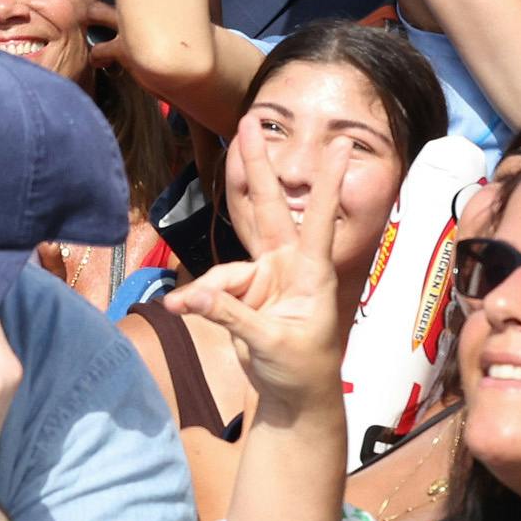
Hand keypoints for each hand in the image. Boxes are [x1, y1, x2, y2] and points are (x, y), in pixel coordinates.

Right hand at [167, 160, 354, 422]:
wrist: (294, 398)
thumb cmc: (301, 370)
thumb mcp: (269, 343)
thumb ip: (230, 315)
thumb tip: (188, 297)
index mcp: (311, 274)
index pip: (320, 219)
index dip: (328, 183)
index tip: (342, 146)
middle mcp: (288, 266)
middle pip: (270, 207)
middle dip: (257, 165)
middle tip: (250, 122)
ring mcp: (265, 277)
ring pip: (225, 265)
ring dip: (205, 286)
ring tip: (179, 307)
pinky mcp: (244, 293)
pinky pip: (213, 288)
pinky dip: (197, 299)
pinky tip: (178, 307)